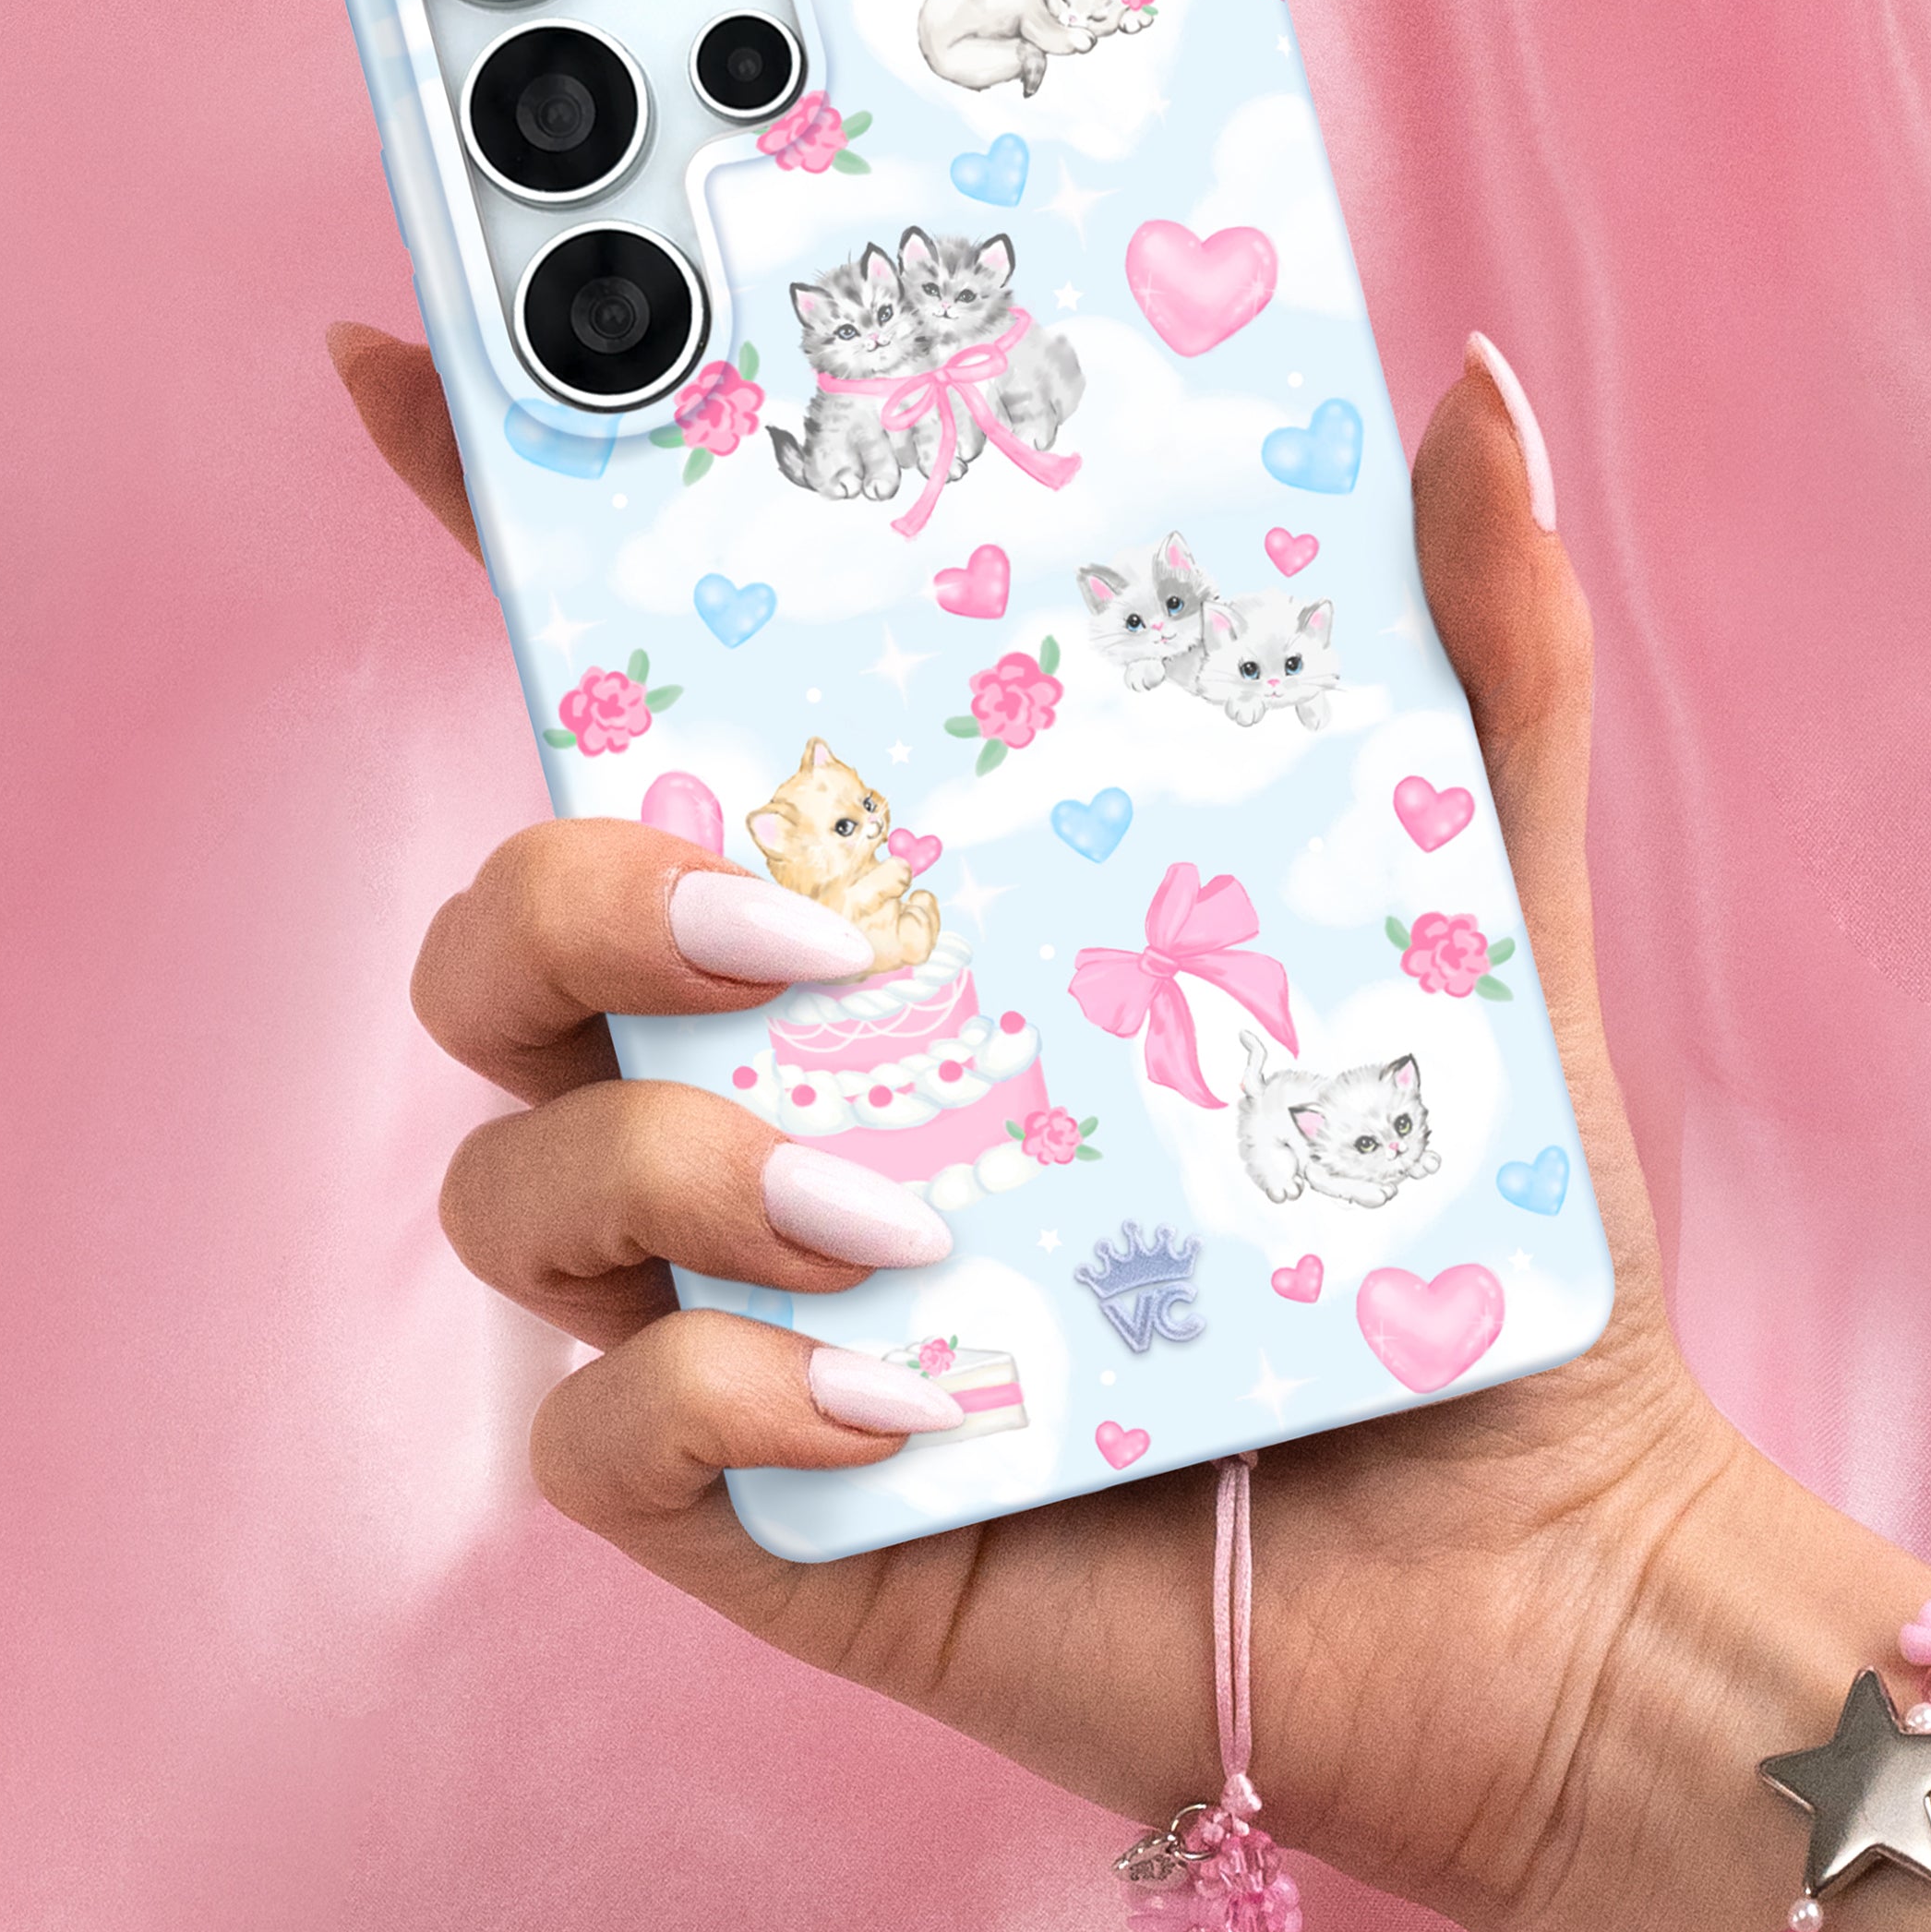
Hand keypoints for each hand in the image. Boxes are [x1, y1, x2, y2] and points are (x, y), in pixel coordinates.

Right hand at [327, 321, 1743, 1931]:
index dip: (498, 535)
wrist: (1521, 1568)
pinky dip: (717, 1389)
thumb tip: (1471, 396)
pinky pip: (603, 1428)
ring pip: (514, 1167)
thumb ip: (1481, 656)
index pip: (643, 709)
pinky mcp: (758, 1484)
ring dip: (667, 1159)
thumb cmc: (1458, 1227)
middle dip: (570, 889)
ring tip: (900, 1202)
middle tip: (804, 927)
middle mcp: (770, 1075)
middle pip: (503, 929)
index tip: (409, 364)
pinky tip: (919, 1386)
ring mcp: (739, 1282)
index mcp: (889, 910)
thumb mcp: (1484, 909)